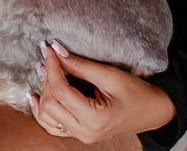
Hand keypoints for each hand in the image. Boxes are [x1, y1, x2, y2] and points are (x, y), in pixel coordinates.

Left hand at [28, 42, 175, 142]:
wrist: (151, 110)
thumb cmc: (136, 93)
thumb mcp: (109, 75)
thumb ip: (80, 66)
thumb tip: (56, 51)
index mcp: (94, 118)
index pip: (61, 91)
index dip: (52, 67)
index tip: (48, 49)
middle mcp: (85, 132)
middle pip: (50, 105)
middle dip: (47, 79)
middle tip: (49, 59)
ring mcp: (81, 136)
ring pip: (47, 117)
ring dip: (43, 94)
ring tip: (44, 72)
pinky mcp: (79, 133)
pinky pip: (52, 126)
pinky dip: (42, 112)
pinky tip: (35, 97)